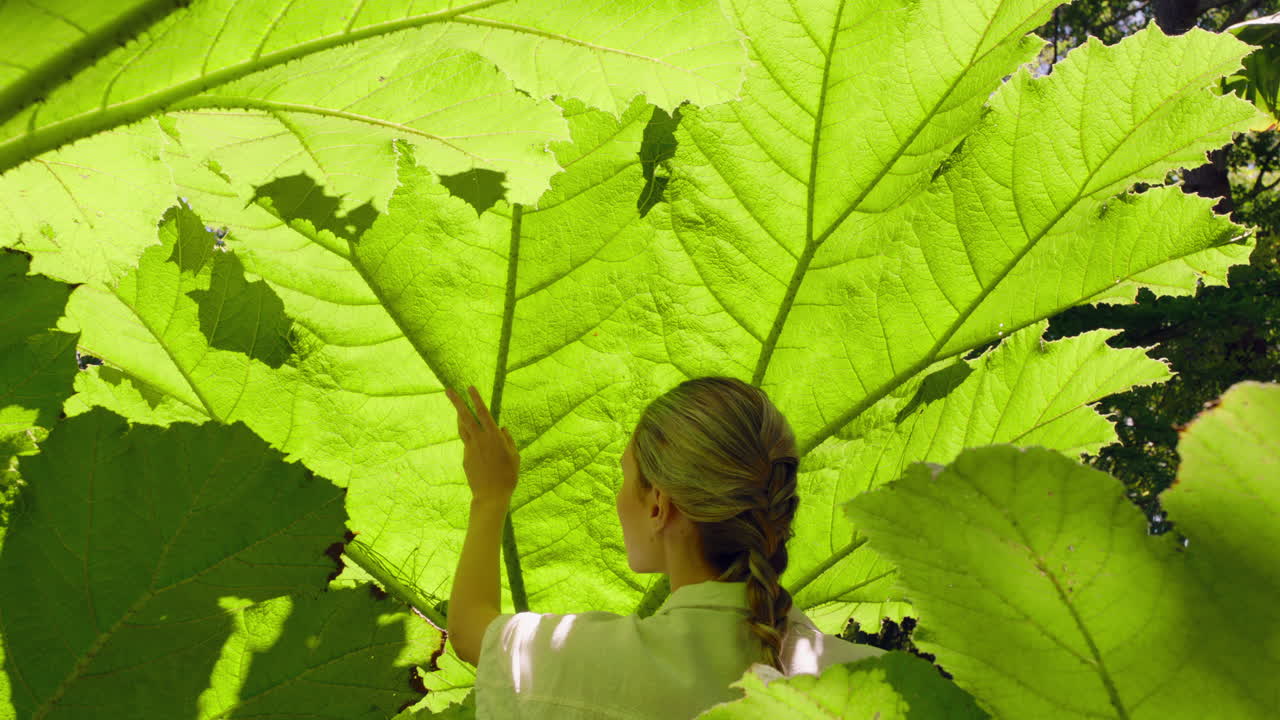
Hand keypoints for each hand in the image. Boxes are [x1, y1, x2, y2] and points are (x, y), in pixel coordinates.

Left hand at [446, 385, 518, 502]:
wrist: (491, 496)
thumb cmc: (508, 476)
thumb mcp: (514, 456)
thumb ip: (508, 440)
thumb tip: (503, 428)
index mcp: (493, 437)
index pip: (483, 412)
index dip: (476, 399)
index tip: (470, 387)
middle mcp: (479, 439)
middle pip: (465, 416)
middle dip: (456, 402)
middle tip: (448, 390)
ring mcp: (470, 448)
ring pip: (462, 428)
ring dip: (459, 417)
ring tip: (458, 409)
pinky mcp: (465, 458)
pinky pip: (468, 445)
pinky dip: (472, 441)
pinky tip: (479, 450)